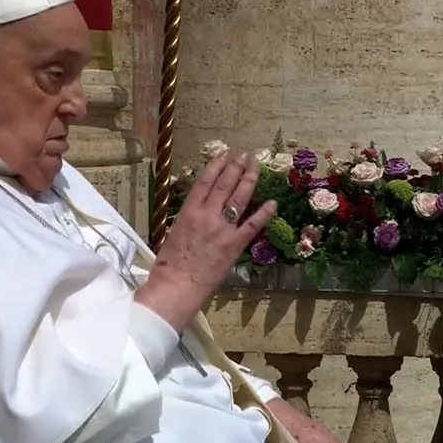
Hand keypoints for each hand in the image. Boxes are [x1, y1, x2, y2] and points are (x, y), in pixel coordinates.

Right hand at [137, 154, 276, 328]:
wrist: (177, 286)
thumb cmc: (169, 264)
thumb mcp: (172, 234)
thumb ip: (187, 221)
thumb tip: (194, 215)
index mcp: (189, 212)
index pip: (205, 182)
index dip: (216, 167)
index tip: (223, 156)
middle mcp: (207, 215)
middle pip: (224, 185)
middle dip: (236, 167)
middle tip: (245, 156)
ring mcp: (223, 229)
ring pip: (239, 198)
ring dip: (249, 180)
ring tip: (256, 167)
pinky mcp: (235, 244)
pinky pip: (253, 225)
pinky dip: (264, 213)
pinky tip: (273, 203)